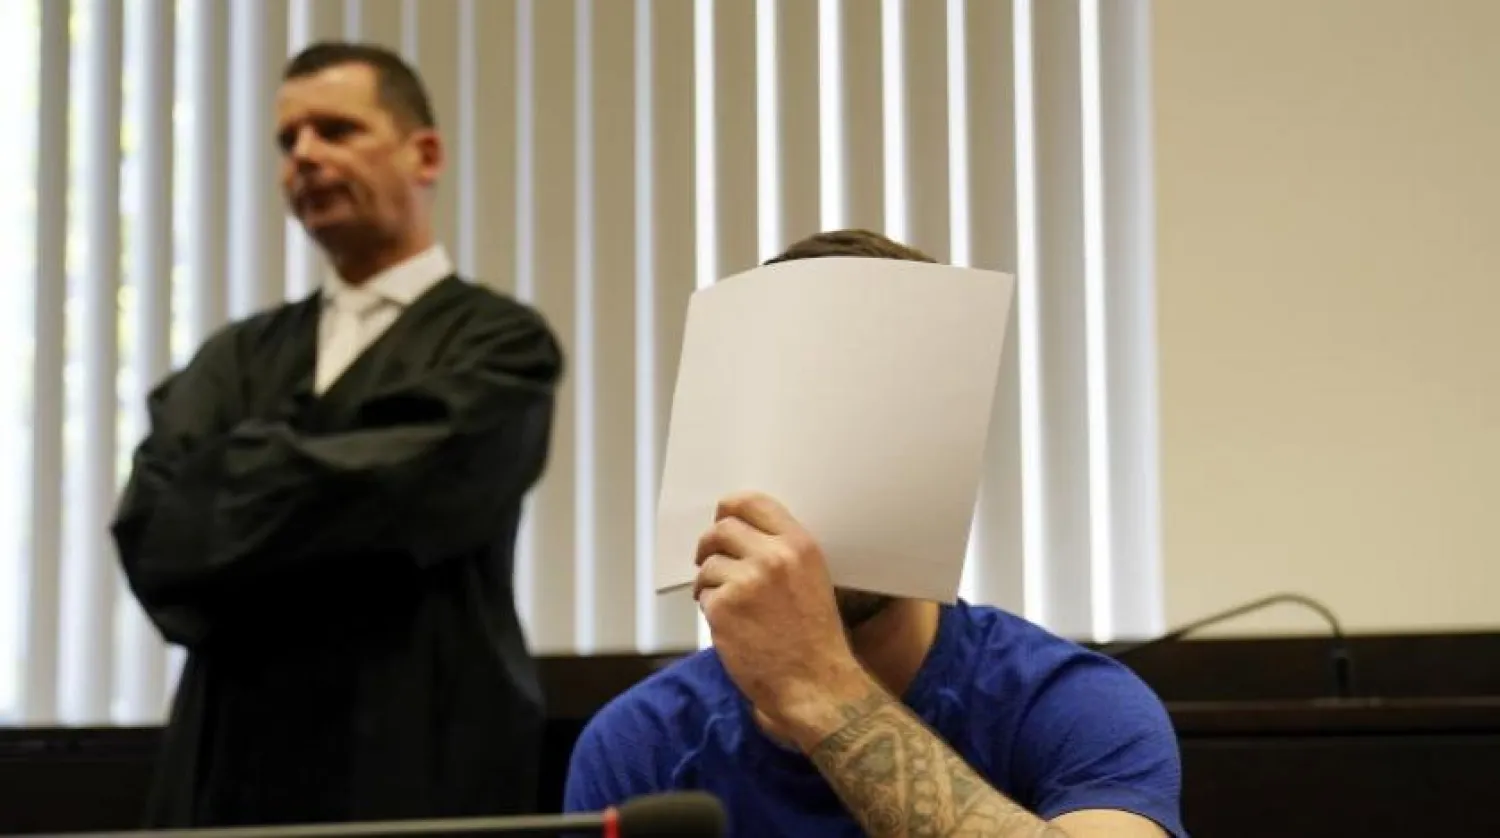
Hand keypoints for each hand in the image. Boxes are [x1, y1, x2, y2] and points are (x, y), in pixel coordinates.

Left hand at [693, 492, 874, 749]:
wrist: (815, 685)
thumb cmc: (815, 639)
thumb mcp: (812, 580)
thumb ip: (780, 553)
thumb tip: (737, 534)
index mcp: (799, 545)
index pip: (753, 502)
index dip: (729, 508)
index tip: (721, 518)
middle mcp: (773, 557)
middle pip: (721, 529)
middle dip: (709, 546)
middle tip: (707, 561)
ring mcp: (746, 581)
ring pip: (708, 565)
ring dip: (709, 583)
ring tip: (727, 606)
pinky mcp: (723, 607)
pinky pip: (703, 595)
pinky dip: (709, 608)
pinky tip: (728, 626)